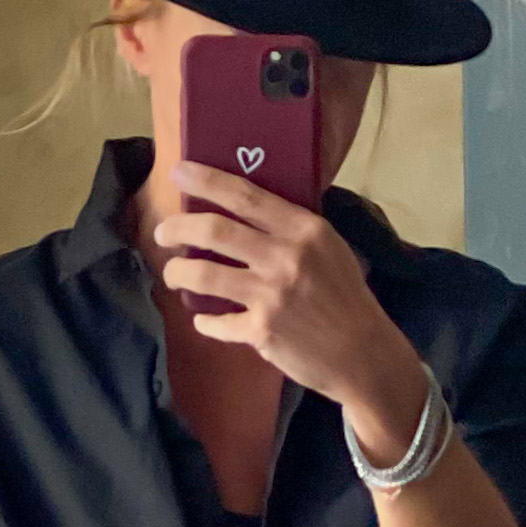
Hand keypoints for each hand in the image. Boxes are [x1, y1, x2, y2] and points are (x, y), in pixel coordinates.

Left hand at [154, 165, 427, 462]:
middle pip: (214, 230)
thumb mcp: (329, 248)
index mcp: (303, 229)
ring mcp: (271, 296)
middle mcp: (285, 258)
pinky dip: (205, 320)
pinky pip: (217, 322)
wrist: (363, 355)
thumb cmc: (346, 298)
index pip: (244, 194)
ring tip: (173, 274)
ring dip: (178, 272)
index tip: (178, 171)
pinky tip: (204, 318)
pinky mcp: (261, 332)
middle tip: (163, 233)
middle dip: (177, 227)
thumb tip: (246, 209)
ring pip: (203, 275)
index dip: (205, 180)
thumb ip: (291, 230)